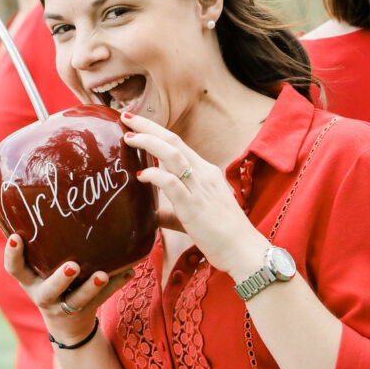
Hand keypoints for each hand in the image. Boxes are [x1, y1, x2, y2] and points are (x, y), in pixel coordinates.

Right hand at [4, 234, 133, 345]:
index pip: (14, 269)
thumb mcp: (41, 265)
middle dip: (59, 279)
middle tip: (72, 266)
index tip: (16, 238)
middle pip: (49, 290)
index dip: (12, 255)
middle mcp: (43, 295)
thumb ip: (42, 242)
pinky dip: (116, 284)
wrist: (67, 325)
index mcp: (30, 279)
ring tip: (102, 274)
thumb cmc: (52, 278)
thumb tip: (53, 191)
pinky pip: (103, 299)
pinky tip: (129, 272)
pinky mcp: (85, 312)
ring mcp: (64, 306)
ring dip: (91, 287)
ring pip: (78, 299)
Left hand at [121, 111, 265, 275]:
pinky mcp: (194, 206)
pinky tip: (141, 176)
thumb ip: (172, 212)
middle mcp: (203, 174)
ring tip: (129, 137)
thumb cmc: (222, 236)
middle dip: (148, 126)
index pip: (178, 144)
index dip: (156, 131)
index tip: (136, 124)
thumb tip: (153, 214)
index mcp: (205, 173)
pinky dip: (155, 175)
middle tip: (126, 117)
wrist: (244, 251)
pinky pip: (172, 183)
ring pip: (173, 154)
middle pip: (173, 141)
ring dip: (149, 142)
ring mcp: (200, 188)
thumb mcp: (195, 216)